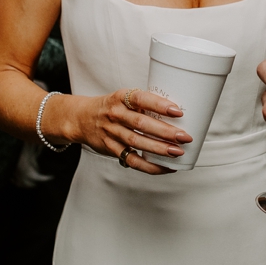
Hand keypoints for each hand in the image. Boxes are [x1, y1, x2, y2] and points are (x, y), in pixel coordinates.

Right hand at [66, 89, 190, 174]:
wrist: (82, 118)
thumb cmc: (111, 107)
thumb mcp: (123, 98)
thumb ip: (144, 104)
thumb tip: (177, 113)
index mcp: (121, 98)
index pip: (141, 99)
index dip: (159, 105)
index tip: (178, 111)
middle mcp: (115, 114)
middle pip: (141, 124)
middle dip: (165, 132)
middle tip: (184, 137)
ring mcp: (111, 132)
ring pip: (136, 142)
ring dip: (159, 149)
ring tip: (177, 152)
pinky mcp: (111, 148)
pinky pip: (131, 160)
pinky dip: (149, 166)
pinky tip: (165, 167)